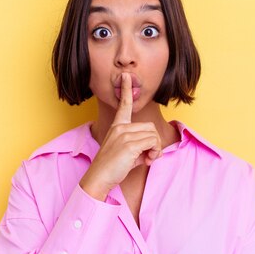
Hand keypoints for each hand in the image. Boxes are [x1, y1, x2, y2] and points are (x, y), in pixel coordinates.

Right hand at [79, 72, 162, 199]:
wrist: (99, 178)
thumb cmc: (112, 168)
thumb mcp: (127, 154)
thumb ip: (140, 147)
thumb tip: (153, 151)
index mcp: (117, 127)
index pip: (124, 105)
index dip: (126, 89)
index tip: (126, 75)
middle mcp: (120, 128)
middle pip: (150, 127)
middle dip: (154, 142)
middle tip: (149, 155)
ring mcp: (124, 135)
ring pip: (153, 135)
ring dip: (155, 149)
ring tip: (147, 159)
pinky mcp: (129, 145)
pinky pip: (153, 143)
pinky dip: (155, 152)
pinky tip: (147, 161)